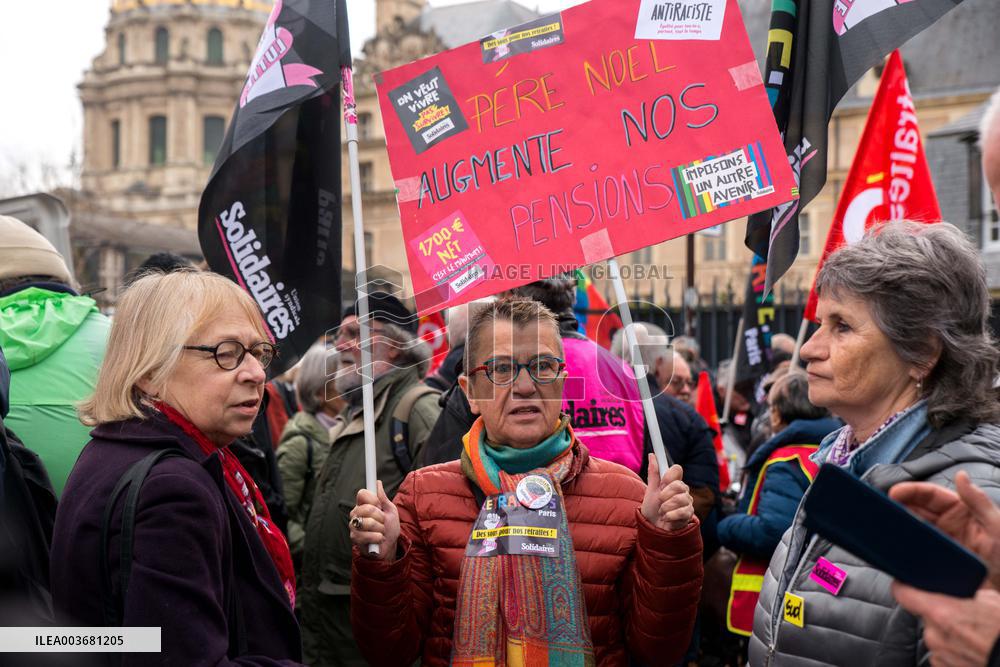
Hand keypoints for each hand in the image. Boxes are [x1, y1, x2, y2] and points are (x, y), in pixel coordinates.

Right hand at [349, 481, 399, 560]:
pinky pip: (368, 535)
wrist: (389, 546)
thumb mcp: (390, 511)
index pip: (362, 493)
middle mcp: (356, 513)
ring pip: (368, 522)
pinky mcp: (355, 538)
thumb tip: (378, 483)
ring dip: (380, 528)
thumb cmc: (389, 527)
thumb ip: (383, 498)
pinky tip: (378, 539)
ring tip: (381, 531)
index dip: (372, 498)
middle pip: (366, 508)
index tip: (379, 504)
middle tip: (383, 521)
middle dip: (380, 516)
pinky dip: (378, 537)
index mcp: (364, 504)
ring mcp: (354, 525)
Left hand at [641, 454, 693, 531]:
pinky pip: (681, 512)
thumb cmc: (652, 509)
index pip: (677, 469)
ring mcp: (687, 502)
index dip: (669, 475)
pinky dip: (669, 516)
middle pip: (679, 484)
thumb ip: (653, 473)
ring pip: (679, 499)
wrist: (653, 528)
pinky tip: (666, 518)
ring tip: (662, 512)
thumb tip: (652, 455)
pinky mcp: (689, 515)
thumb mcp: (650, 491)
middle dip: (665, 494)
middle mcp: (683, 491)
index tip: (662, 482)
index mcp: (673, 482)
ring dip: (665, 507)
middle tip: (660, 500)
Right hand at [890, 471, 999, 586]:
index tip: (894, 493)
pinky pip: (914, 550)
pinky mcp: (933, 562)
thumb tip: (961, 475)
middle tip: (885, 510)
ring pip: (913, 528)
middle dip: (899, 506)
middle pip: (917, 509)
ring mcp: (939, 544)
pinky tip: (893, 547)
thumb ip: (980, 502)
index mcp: (962, 511)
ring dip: (899, 526)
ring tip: (885, 526)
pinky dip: (902, 547)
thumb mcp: (998, 528)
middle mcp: (948, 525)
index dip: (911, 490)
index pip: (931, 495)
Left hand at [893, 581, 999, 666]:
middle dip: (940, 614)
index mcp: (941, 613)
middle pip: (925, 616)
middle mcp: (934, 635)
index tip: (904, 583)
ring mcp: (939, 655)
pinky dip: (953, 650)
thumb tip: (961, 592)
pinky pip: (942, 654)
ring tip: (972, 636)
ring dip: (947, 634)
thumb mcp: (990, 601)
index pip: (904, 594)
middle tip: (962, 616)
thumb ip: (965, 594)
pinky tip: (971, 649)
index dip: (904, 586)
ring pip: (934, 636)